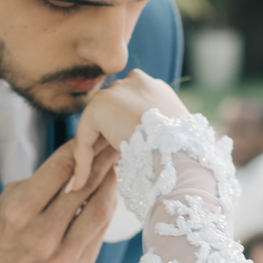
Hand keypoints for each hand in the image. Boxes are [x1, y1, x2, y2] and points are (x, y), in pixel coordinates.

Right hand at [0, 141, 120, 262]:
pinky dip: (105, 212)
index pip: (60, 169)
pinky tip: (108, 198)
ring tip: (114, 169)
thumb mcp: (4, 208)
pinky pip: (99, 233)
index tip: (89, 137)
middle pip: (84, 186)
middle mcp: (41, 234)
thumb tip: (72, 159)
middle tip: (112, 144)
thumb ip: (35, 185)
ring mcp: (62, 255)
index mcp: (18, 212)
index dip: (79, 148)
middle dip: (101, 160)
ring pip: (100, 209)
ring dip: (111, 185)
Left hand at [68, 69, 185, 190]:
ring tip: (86, 180)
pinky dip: (82, 157)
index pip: (132, 107)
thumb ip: (155, 132)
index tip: (120, 159)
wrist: (178, 152)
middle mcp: (137, 81)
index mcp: (157, 88)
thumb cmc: (182, 152)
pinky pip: (85, 134)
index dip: (125, 133)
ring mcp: (118, 89)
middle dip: (106, 139)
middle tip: (100, 168)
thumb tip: (145, 149)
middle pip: (113, 111)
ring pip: (97, 122)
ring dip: (92, 152)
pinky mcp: (100, 104)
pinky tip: (80, 180)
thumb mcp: (172, 136)